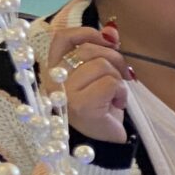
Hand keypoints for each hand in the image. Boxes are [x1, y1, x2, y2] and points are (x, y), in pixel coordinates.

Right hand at [47, 22, 130, 145]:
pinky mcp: (81, 105)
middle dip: (113, 59)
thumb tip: (111, 32)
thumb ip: (100, 54)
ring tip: (114, 96)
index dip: (86, 33)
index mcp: (53, 72)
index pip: (61, 39)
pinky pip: (110, 83)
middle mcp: (52, 82)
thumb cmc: (101, 107)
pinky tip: (116, 105)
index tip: (107, 40)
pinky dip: (121, 93)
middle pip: (88, 51)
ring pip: (101, 66)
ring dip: (118, 79)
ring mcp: (64, 94)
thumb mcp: (99, 76)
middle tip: (121, 77)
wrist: (104, 143)